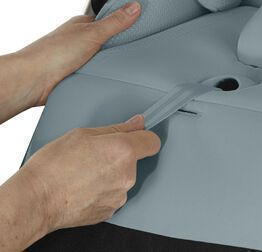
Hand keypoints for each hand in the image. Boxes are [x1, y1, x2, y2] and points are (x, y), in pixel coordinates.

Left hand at [0, 2, 140, 122]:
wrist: (33, 82)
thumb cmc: (52, 53)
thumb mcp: (92, 33)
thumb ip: (115, 22)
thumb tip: (134, 6)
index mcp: (84, 25)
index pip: (112, 19)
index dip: (128, 20)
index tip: (144, 22)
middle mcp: (82, 41)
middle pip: (111, 40)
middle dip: (123, 44)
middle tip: (139, 46)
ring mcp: (81, 59)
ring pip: (106, 58)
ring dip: (113, 62)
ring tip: (128, 62)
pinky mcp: (80, 75)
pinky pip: (100, 73)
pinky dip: (106, 75)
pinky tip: (114, 76)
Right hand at [0, 115, 160, 250]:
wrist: (36, 199)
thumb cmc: (54, 165)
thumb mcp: (84, 134)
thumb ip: (117, 128)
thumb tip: (137, 123)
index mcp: (123, 150)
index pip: (153, 141)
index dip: (144, 137)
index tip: (136, 137)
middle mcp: (126, 174)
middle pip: (135, 160)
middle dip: (121, 155)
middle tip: (96, 154)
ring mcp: (119, 195)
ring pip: (123, 178)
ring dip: (111, 174)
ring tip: (86, 171)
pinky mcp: (110, 210)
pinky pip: (114, 194)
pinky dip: (104, 189)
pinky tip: (85, 186)